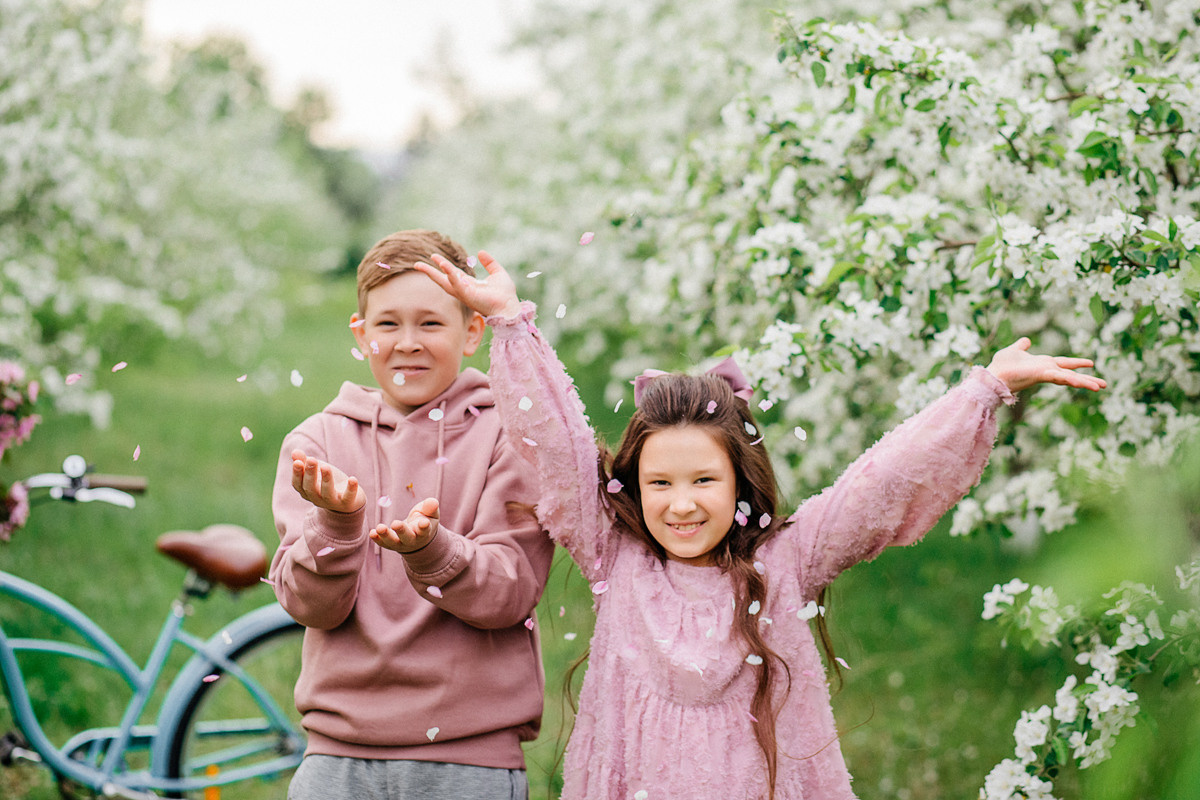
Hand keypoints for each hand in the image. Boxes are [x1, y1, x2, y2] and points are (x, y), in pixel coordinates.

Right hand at [291, 450, 365, 512]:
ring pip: (327, 493)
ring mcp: (332, 502)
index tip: (297, 462)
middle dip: (310, 474)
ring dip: (326, 479)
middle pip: (310, 488)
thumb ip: (305, 462)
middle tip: (312, 460)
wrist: (349, 500)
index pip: (298, 484)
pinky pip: (348, 497)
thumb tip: (294, 451)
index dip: (297, 474)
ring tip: (326, 466)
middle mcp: (317, 498)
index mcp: (307, 491)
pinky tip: (353, 478)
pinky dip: (350, 489)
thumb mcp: (317, 471)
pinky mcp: (347, 503)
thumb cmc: (328, 482)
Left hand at [370, 497, 439, 552]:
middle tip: (395, 523)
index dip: (424, 526)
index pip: (425, 530)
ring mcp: (400, 544)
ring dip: (386, 536)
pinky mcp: (390, 544)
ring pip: (393, 542)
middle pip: (407, 537)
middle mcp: (412, 540)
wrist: (418, 538)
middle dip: (401, 531)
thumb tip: (433, 502)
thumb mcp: (430, 514)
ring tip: (379, 528)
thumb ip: (431, 508)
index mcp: (424, 532)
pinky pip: (383, 543)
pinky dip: (377, 539)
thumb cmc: (425, 520)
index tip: (424, 523)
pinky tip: (372, 533)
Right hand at [413, 251, 522, 318]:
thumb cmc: (506, 294)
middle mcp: (463, 290)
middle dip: (430, 272)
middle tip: (416, 264)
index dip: (443, 265)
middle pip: (442, 280)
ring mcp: (464, 294)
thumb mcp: (498, 273)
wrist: (510, 306)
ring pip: (446, 283)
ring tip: (425, 264)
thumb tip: (480, 252)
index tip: (433, 257)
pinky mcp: (468, 297)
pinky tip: (445, 267)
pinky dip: (451, 276)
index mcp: (469, 285)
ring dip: (435, 273)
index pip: (451, 274)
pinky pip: (457, 285)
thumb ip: (490, 263)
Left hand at [985, 338, 1106, 392]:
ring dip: (1085, 382)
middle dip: (1087, 379)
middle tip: (1104, 385)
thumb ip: (1021, 346)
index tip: (1091, 363)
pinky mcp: (1043, 375)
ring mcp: (1046, 373)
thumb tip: (1026, 340)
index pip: (1064, 364)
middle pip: (1072, 375)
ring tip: (1100, 387)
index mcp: (1043, 364)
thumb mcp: (1014, 350)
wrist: (994, 375)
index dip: (1076, 363)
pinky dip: (1073, 379)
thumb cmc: (1002, 365)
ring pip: (1070, 378)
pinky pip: (1061, 377)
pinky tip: (1086, 384)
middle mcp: (1047, 370)